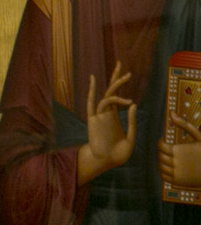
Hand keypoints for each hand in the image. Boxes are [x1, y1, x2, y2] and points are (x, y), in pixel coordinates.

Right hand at [79, 61, 135, 185]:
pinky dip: (92, 91)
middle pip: (110, 90)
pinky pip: (93, 103)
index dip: (120, 85)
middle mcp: (106, 113)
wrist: (105, 161)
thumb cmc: (119, 153)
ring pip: (107, 96)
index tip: (126, 73)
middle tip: (120, 63)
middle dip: (116, 77)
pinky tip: (93, 81)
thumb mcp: (131, 137)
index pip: (117, 96)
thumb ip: (132, 121)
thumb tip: (132, 104)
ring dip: (116, 86)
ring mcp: (99, 115)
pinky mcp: (93, 120)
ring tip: (126, 77)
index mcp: (114, 117)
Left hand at [160, 112, 200, 186]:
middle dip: (162, 152)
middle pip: (160, 156)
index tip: (164, 141)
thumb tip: (171, 112)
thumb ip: (184, 125)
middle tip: (168, 150)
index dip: (161, 143)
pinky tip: (171, 166)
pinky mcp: (178, 182)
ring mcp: (176, 173)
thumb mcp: (199, 137)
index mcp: (179, 151)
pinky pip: (163, 176)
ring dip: (162, 161)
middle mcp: (175, 163)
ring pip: (161, 166)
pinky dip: (164, 171)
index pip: (161, 146)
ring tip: (170, 158)